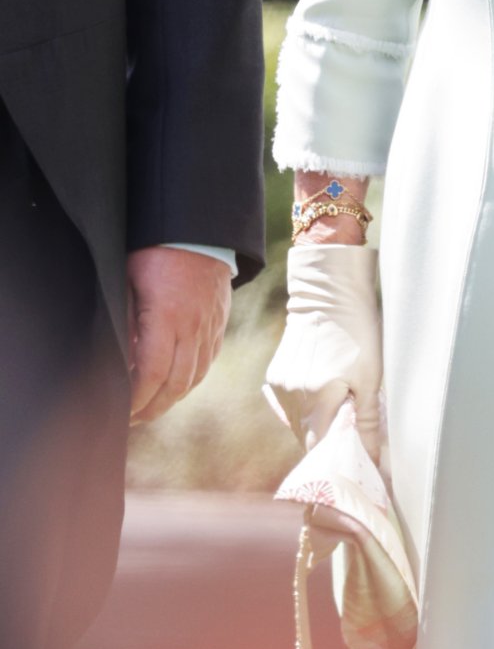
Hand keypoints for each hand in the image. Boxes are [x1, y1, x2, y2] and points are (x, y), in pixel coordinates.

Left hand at [126, 246, 232, 423]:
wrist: (200, 229)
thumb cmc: (156, 251)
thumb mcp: (129, 281)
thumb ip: (126, 320)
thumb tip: (118, 358)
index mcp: (168, 317)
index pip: (153, 372)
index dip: (137, 398)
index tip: (122, 409)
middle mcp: (193, 327)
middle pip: (176, 384)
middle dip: (153, 408)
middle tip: (133, 419)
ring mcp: (210, 326)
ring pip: (194, 377)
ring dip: (172, 398)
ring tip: (151, 407)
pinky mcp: (219, 322)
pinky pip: (208, 361)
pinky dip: (190, 379)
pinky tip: (176, 384)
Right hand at [264, 245, 382, 459]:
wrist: (329, 293)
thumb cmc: (357, 331)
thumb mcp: (372, 377)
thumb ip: (367, 423)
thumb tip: (372, 461)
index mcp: (317, 400)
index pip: (321, 452)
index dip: (338, 464)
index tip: (355, 468)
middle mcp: (292, 397)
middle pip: (309, 440)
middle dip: (330, 445)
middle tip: (354, 440)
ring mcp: (280, 387)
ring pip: (299, 425)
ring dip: (318, 426)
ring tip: (340, 409)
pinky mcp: (275, 377)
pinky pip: (290, 407)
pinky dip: (307, 408)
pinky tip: (323, 392)